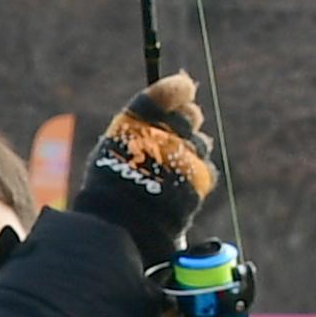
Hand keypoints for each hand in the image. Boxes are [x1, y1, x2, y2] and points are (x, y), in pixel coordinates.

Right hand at [68, 74, 214, 267]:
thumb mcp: (111, 151)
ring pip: (201, 143)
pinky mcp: (199, 179)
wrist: (121, 228)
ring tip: (174, 169)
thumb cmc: (108, 191)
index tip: (185, 87)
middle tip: (182, 128)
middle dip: (188, 119)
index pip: (167, 92)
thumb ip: (139, 128)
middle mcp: (164, 134)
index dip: (178, 88)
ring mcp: (184, 156)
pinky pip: (207, 169)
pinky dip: (198, 175)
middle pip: (190, 115)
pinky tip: (182, 187)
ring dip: (193, 150)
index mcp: (136, 121)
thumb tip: (163, 112)